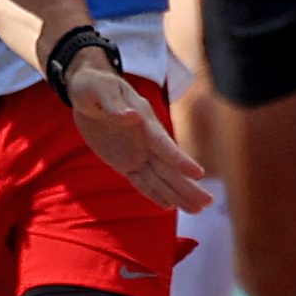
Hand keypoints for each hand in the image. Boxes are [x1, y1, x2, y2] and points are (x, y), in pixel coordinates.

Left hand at [62, 59, 214, 208]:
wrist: (86, 90)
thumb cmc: (93, 85)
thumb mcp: (100, 89)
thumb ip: (114, 104)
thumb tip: (133, 116)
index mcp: (143, 121)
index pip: (163, 144)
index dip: (180, 160)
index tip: (198, 173)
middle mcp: (145, 141)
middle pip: (169, 168)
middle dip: (188, 185)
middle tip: (208, 203)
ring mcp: (136, 153)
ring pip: (159, 178)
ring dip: (177, 195)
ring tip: (198, 210)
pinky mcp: (123, 162)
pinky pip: (141, 182)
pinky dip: (155, 194)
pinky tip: (170, 206)